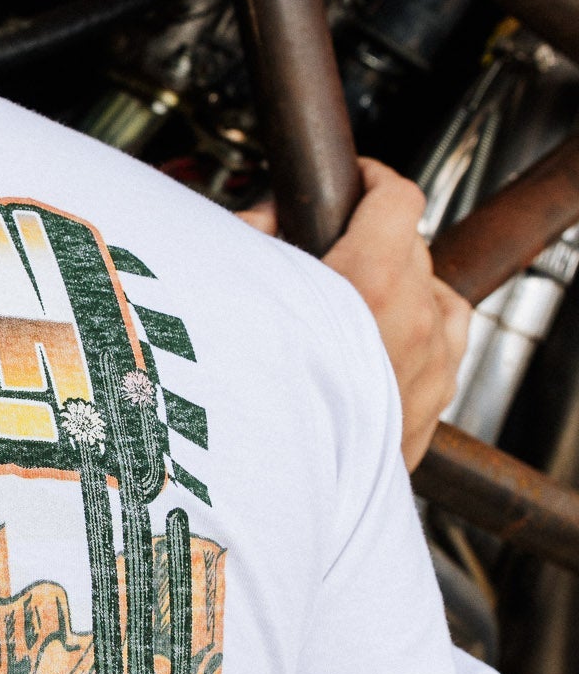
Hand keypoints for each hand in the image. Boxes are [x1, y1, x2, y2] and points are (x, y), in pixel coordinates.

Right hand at [240, 158, 470, 467]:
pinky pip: (446, 342)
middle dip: (368, 238)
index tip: (354, 181)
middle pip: (411, 245)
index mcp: (370, 283)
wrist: (269, 493)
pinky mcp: (432, 403)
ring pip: (435, 292)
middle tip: (318, 252)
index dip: (371, 180)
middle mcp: (412, 320)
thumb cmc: (248, 404)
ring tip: (351, 297)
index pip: (397, 199)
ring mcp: (430, 364)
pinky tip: (385, 336)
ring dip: (401, 284)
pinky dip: (422, 329)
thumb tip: (258, 224)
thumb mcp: (228, 298)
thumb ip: (248, 245)